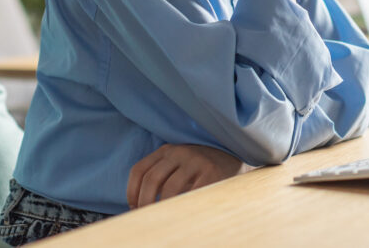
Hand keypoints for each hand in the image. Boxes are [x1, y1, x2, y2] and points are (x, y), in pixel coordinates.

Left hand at [127, 143, 247, 208]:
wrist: (236, 161)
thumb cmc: (201, 170)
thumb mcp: (179, 166)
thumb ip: (162, 176)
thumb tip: (137, 205)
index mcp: (167, 150)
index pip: (139, 170)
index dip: (132, 192)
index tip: (134, 207)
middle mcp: (180, 151)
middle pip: (151, 179)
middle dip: (145, 203)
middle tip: (146, 217)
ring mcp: (196, 160)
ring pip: (169, 188)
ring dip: (162, 207)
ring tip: (163, 218)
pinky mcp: (211, 171)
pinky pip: (190, 193)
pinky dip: (181, 206)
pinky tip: (181, 213)